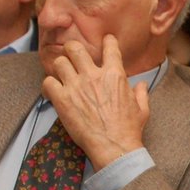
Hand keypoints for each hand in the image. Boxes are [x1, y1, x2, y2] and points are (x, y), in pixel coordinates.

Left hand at [41, 34, 149, 169]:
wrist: (114, 147)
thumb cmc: (129, 130)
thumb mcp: (142, 110)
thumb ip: (141, 93)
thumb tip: (141, 85)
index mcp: (115, 75)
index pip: (110, 47)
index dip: (107, 41)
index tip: (105, 42)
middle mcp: (94, 76)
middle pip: (74, 48)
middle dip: (71, 49)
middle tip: (72, 57)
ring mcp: (76, 86)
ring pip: (59, 62)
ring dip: (59, 69)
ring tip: (61, 77)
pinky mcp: (63, 100)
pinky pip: (48, 82)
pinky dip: (49, 87)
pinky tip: (53, 94)